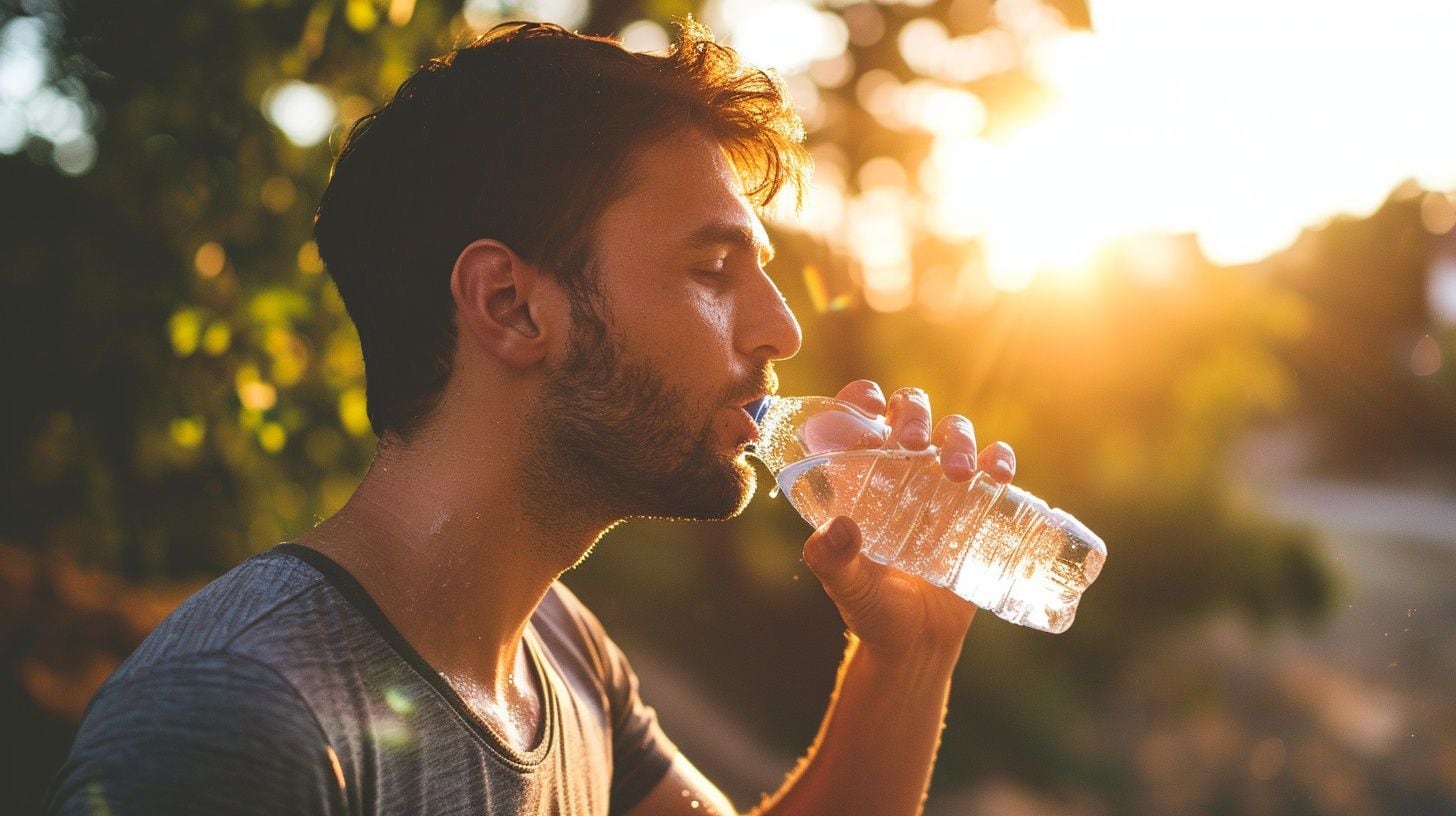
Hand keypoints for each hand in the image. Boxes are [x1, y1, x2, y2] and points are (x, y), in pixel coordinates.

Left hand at [801, 381, 1016, 659]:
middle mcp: (899, 469)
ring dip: (958, 438)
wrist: (920, 644)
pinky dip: (999, 459)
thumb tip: (837, 529)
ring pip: (953, 431)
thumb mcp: (849, 588)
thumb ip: (834, 563)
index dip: (860, 398)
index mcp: (859, 477)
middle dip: (913, 413)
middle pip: (909, 411)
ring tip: (958, 471)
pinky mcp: (977, 502)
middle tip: (911, 443)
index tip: (868, 405)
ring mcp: (940, 483)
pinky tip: (999, 473)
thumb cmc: (873, 611)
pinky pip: (993, 465)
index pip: (855, 416)